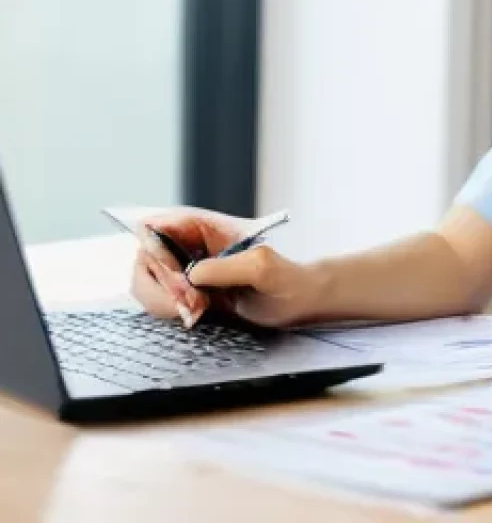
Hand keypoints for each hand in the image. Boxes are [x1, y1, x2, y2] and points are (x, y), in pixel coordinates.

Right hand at [130, 208, 320, 329]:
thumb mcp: (262, 268)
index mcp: (204, 225)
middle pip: (144, 257)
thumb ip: (226, 267)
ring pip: (145, 282)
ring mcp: (182, 268)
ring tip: (198, 311)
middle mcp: (187, 243)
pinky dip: (169, 312)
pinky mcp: (183, 292)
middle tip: (192, 303)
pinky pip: (157, 301)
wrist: (296, 301)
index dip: (156, 251)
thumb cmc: (286, 278)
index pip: (155, 226)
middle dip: (161, 285)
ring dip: (164, 302)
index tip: (179, 277)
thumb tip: (190, 274)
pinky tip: (195, 316)